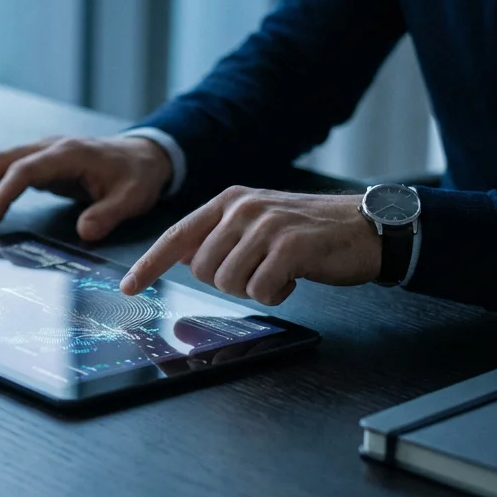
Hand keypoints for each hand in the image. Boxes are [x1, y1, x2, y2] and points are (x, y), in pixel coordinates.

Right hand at [0, 135, 172, 240]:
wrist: (144, 155)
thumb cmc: (137, 176)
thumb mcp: (132, 198)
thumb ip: (108, 214)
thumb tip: (84, 232)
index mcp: (68, 153)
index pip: (24, 170)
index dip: (3, 193)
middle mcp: (48, 147)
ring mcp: (41, 152)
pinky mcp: (38, 162)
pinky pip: (3, 169)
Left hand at [120, 186, 379, 305]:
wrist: (366, 227)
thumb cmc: (310, 232)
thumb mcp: (258, 225)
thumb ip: (221, 237)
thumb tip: (186, 259)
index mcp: (230, 202)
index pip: (178, 236)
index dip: (150, 264)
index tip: (130, 287)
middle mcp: (243, 208)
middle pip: (203, 270)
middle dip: (229, 283)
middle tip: (260, 272)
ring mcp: (267, 225)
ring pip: (229, 282)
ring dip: (255, 289)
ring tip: (280, 271)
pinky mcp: (290, 246)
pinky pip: (261, 290)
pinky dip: (276, 293)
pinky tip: (295, 276)